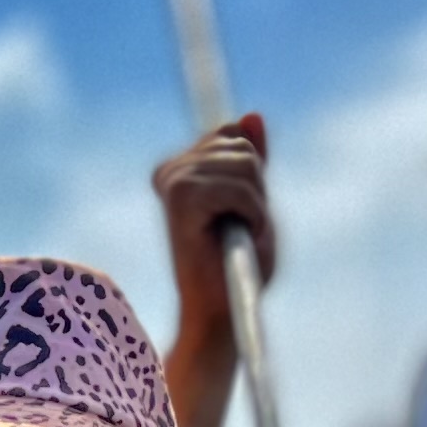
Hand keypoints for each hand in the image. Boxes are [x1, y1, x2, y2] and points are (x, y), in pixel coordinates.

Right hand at [153, 115, 274, 342]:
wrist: (221, 311)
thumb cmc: (238, 264)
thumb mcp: (254, 201)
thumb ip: (252, 160)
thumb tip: (251, 115)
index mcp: (180, 167)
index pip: (232, 133)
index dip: (252, 176)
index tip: (240, 213)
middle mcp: (170, 170)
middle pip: (243, 146)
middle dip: (257, 190)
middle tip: (240, 228)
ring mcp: (172, 180)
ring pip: (246, 165)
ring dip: (256, 206)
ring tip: (239, 235)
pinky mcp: (181, 198)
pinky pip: (240, 189)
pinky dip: (254, 215)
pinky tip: (239, 237)